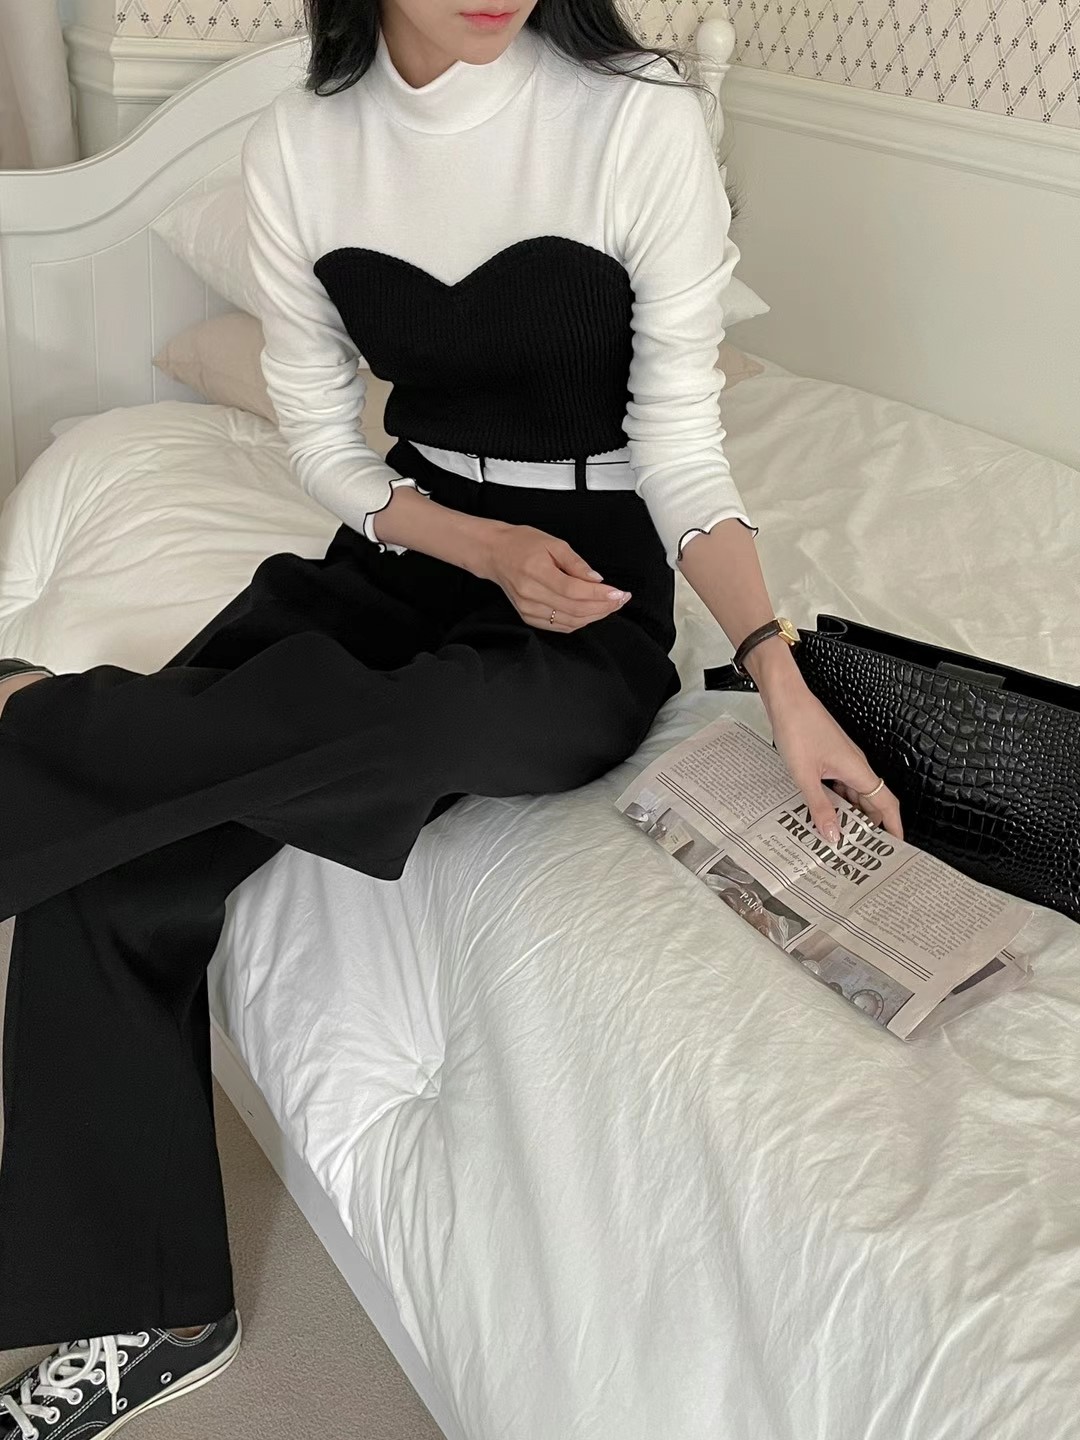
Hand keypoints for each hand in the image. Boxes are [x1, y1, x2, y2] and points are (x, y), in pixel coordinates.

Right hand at [474, 523, 630, 631]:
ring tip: (610, 605)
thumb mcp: (553, 543)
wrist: (495, 554)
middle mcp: (530, 594)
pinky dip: (580, 621)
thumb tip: (597, 580)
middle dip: (603, 606)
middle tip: (620, 599)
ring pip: (570, 621)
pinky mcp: (529, 617)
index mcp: (536, 572)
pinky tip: (591, 612)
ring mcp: (528, 609)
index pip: (574, 591)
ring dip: (595, 615)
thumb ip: (576, 563)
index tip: (619, 593)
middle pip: (575, 609)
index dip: (599, 595)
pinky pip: (560, 626)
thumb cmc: (521, 544)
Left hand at [754, 656, 903, 843]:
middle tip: (863, 852)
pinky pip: (841, 785)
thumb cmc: (798, 729)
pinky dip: (837, 801)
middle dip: (871, 827)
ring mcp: (844, 761)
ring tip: (842, 838)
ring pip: (855, 794)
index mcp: (858, 770)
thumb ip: (820, 807)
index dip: (894, 826)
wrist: (787, 699)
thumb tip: (834, 835)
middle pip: (872, 802)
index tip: (897, 847)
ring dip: (852, 815)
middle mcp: (856, 766)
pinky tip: (824, 812)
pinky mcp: (831, 757)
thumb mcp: (805, 776)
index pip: (887, 804)